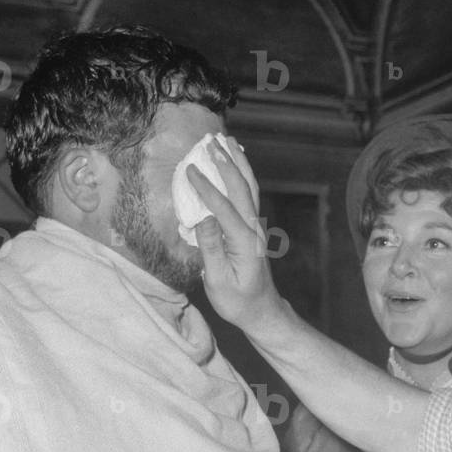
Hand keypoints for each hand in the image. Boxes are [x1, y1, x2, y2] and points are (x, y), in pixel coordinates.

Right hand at [186, 139, 280, 332]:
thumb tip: (202, 219)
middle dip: (226, 162)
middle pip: (241, 189)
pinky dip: (241, 174)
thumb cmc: (238, 301)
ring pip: (249, 187)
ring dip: (237, 162)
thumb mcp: (219, 282)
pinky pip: (248, 194)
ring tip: (226, 140)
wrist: (262, 310)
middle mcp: (254, 230)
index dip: (206, 188)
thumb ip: (211, 249)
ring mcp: (256, 227)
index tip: (189, 169)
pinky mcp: (253, 227)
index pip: (223, 208)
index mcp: (245, 242)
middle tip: (210, 140)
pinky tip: (235, 161)